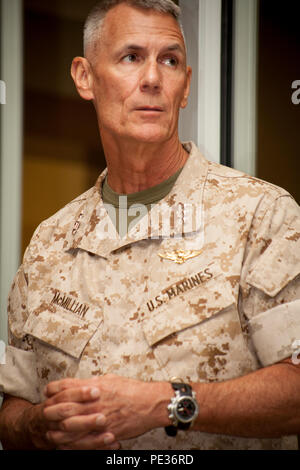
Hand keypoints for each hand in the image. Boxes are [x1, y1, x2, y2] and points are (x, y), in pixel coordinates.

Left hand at [44, 374, 170, 447]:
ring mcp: (99, 418)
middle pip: (64, 406)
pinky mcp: (106, 432)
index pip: (67, 385)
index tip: (48, 391)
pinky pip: (85, 440)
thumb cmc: (133, 390)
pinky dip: (73, 444)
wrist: (150, 403)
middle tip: (45, 412)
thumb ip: (95, 382)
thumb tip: (83, 383)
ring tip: (51, 432)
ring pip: (71, 426)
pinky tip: (67, 444)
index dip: (54, 388)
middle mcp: (95, 401)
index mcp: (95, 386)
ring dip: (58, 430)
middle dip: (51, 410)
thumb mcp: (111, 379)